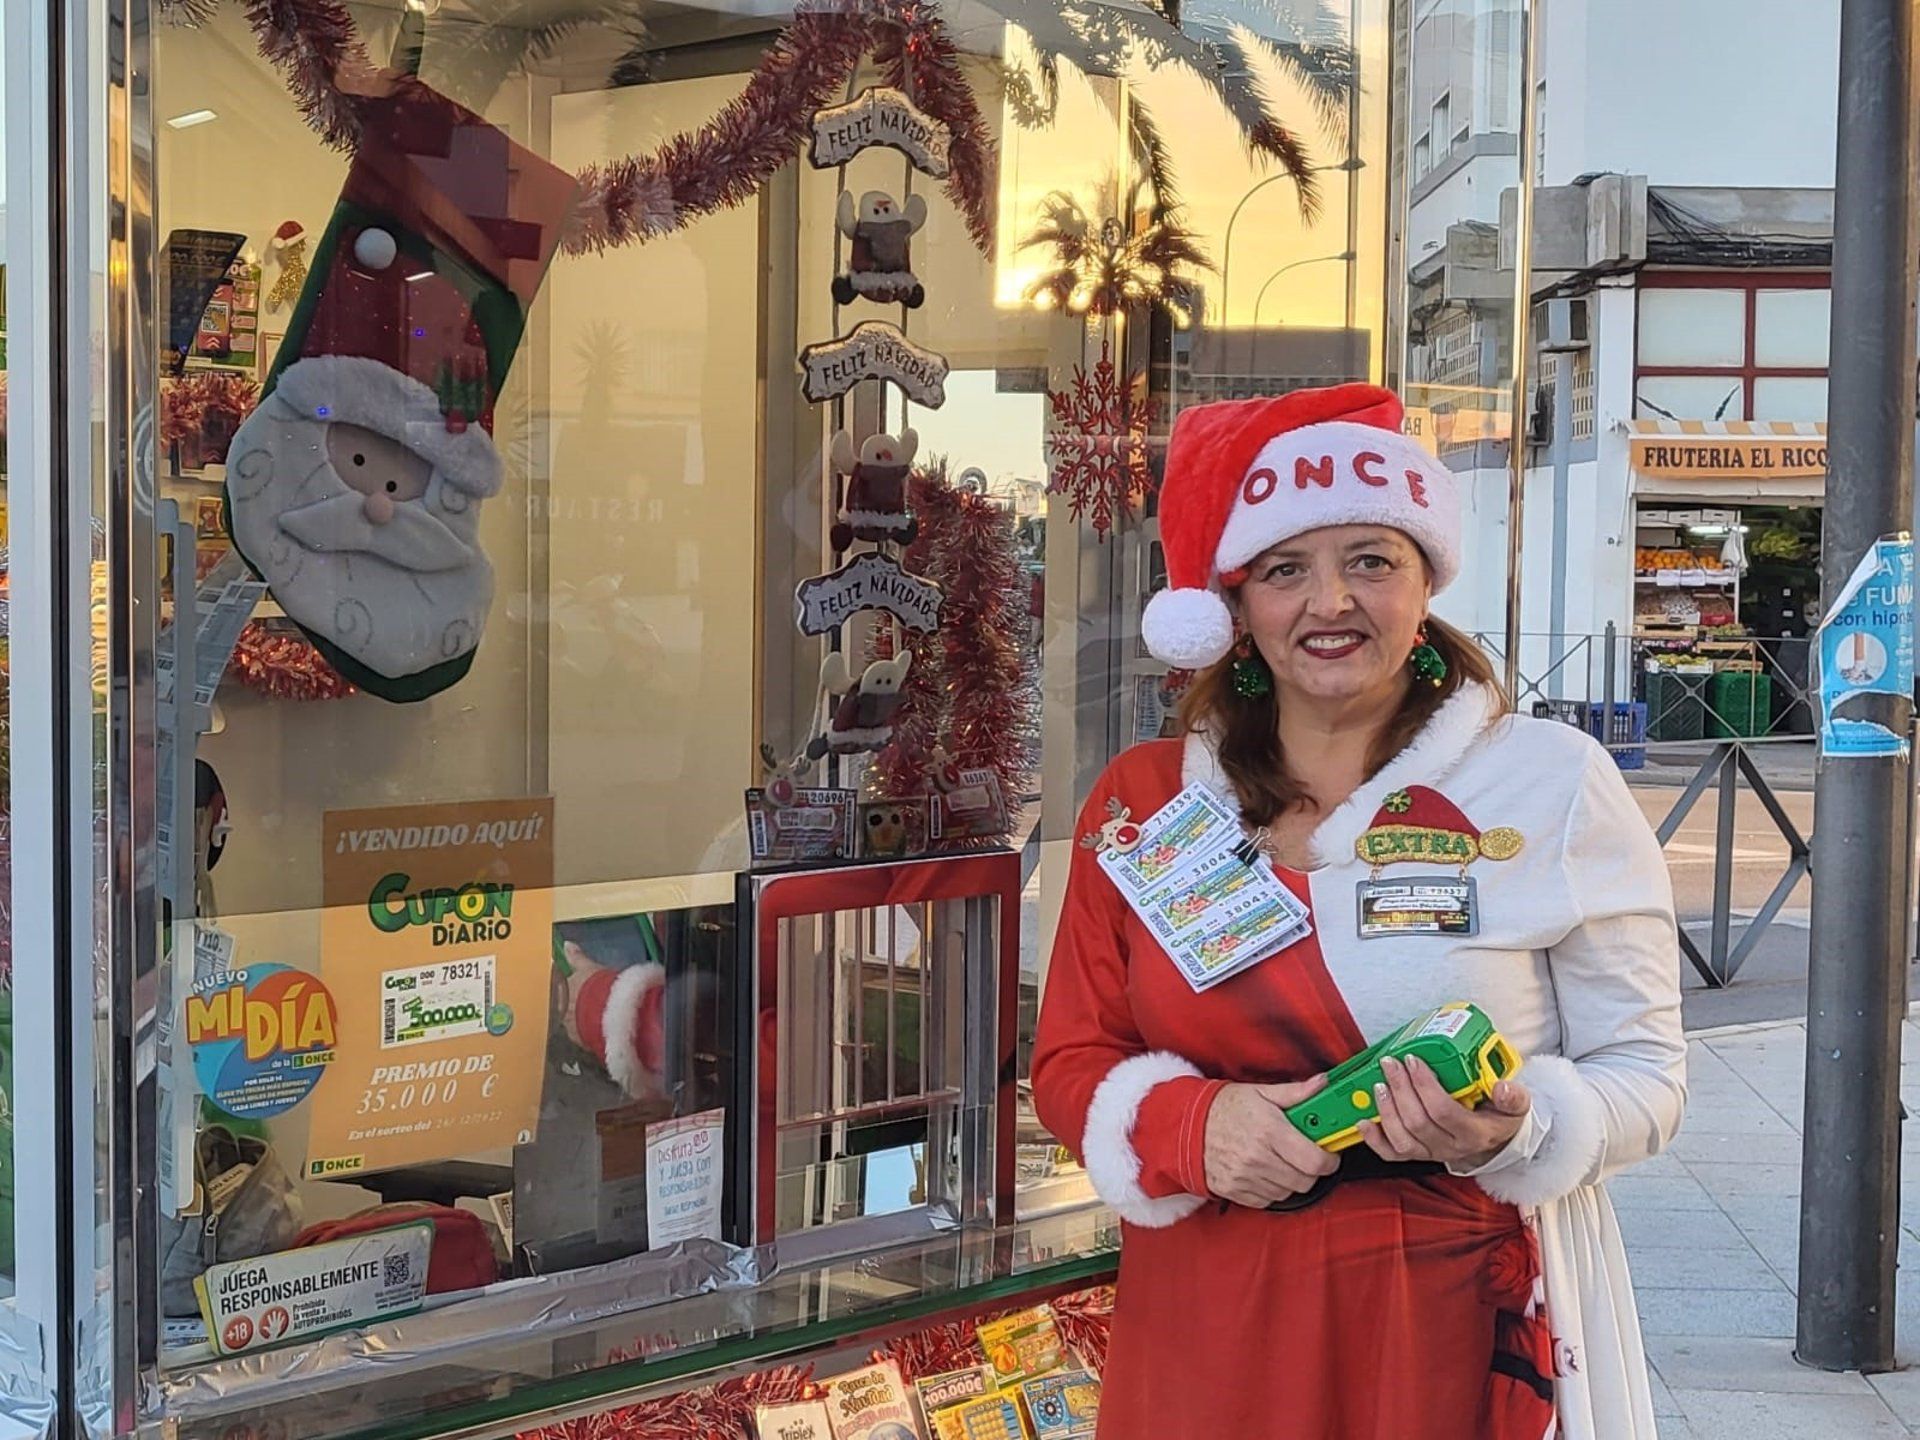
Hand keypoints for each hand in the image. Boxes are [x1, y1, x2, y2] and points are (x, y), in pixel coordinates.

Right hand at [1203, 1075, 1340, 1207]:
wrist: (1186, 1125)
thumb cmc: (1223, 1107)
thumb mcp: (1260, 1092)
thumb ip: (1295, 1092)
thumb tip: (1322, 1083)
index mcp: (1269, 1130)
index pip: (1315, 1161)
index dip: (1329, 1160)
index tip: (1329, 1154)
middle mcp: (1258, 1157)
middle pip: (1305, 1181)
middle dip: (1311, 1170)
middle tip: (1306, 1157)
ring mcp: (1245, 1177)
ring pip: (1288, 1192)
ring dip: (1291, 1180)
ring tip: (1281, 1161)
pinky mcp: (1234, 1191)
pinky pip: (1267, 1200)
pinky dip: (1272, 1189)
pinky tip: (1265, 1171)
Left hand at [1359, 1054, 1530, 1167]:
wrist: (1495, 1140)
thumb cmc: (1500, 1117)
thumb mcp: (1516, 1105)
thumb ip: (1514, 1097)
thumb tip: (1502, 1087)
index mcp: (1475, 1133)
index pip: (1444, 1111)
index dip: (1424, 1086)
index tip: (1414, 1060)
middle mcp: (1451, 1147)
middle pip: (1418, 1122)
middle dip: (1400, 1089)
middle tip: (1391, 1064)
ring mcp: (1432, 1153)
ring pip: (1402, 1140)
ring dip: (1386, 1110)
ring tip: (1379, 1084)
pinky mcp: (1418, 1155)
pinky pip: (1392, 1154)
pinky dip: (1374, 1140)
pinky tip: (1364, 1121)